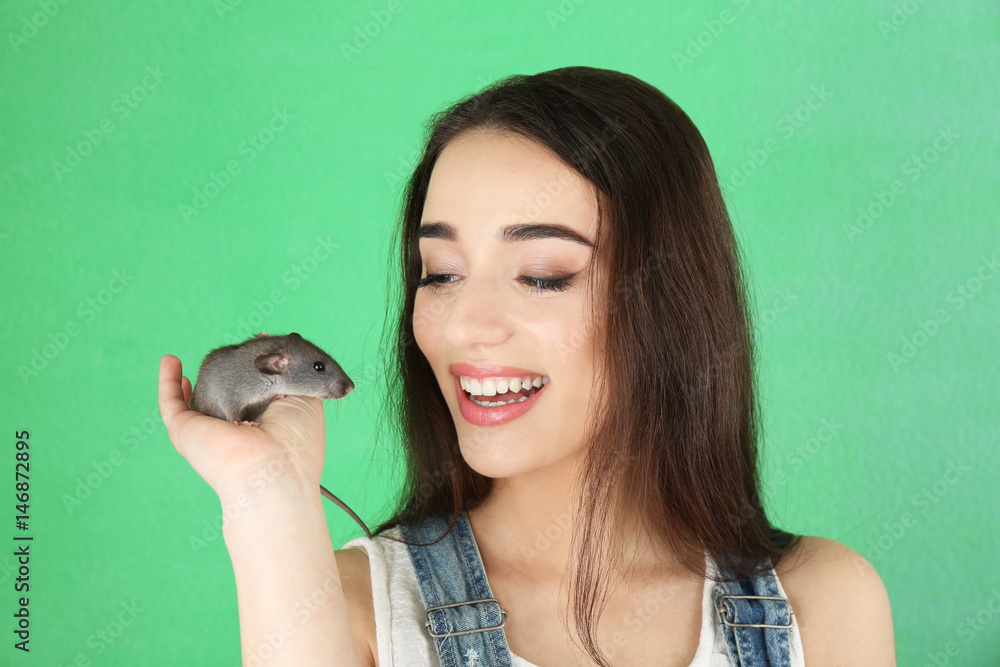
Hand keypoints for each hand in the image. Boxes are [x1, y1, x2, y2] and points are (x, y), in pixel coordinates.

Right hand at [157, 354, 325, 504]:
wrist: (274, 469)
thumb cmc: (297, 440)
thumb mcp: (306, 397)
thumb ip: (295, 376)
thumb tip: (283, 352)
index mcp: (263, 425)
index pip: (253, 396)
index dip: (255, 372)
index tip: (260, 344)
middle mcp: (234, 430)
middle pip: (221, 398)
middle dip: (222, 376)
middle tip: (228, 351)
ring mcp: (208, 432)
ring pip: (191, 403)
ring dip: (184, 382)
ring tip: (181, 360)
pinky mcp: (185, 430)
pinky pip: (169, 404)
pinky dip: (167, 382)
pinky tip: (169, 361)